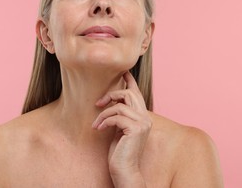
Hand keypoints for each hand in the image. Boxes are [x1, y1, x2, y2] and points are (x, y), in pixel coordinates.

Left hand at [92, 71, 151, 185]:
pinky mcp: (136, 129)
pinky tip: (98, 129)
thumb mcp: (118, 129)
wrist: (124, 170)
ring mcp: (143, 123)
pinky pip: (115, 116)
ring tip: (96, 124)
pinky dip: (104, 121)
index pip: (137, 94)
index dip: (130, 81)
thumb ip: (119, 115)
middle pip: (128, 94)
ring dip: (103, 114)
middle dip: (111, 95)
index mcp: (142, 117)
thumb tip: (111, 101)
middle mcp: (145, 118)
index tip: (123, 71)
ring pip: (119, 105)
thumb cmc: (119, 151)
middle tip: (98, 104)